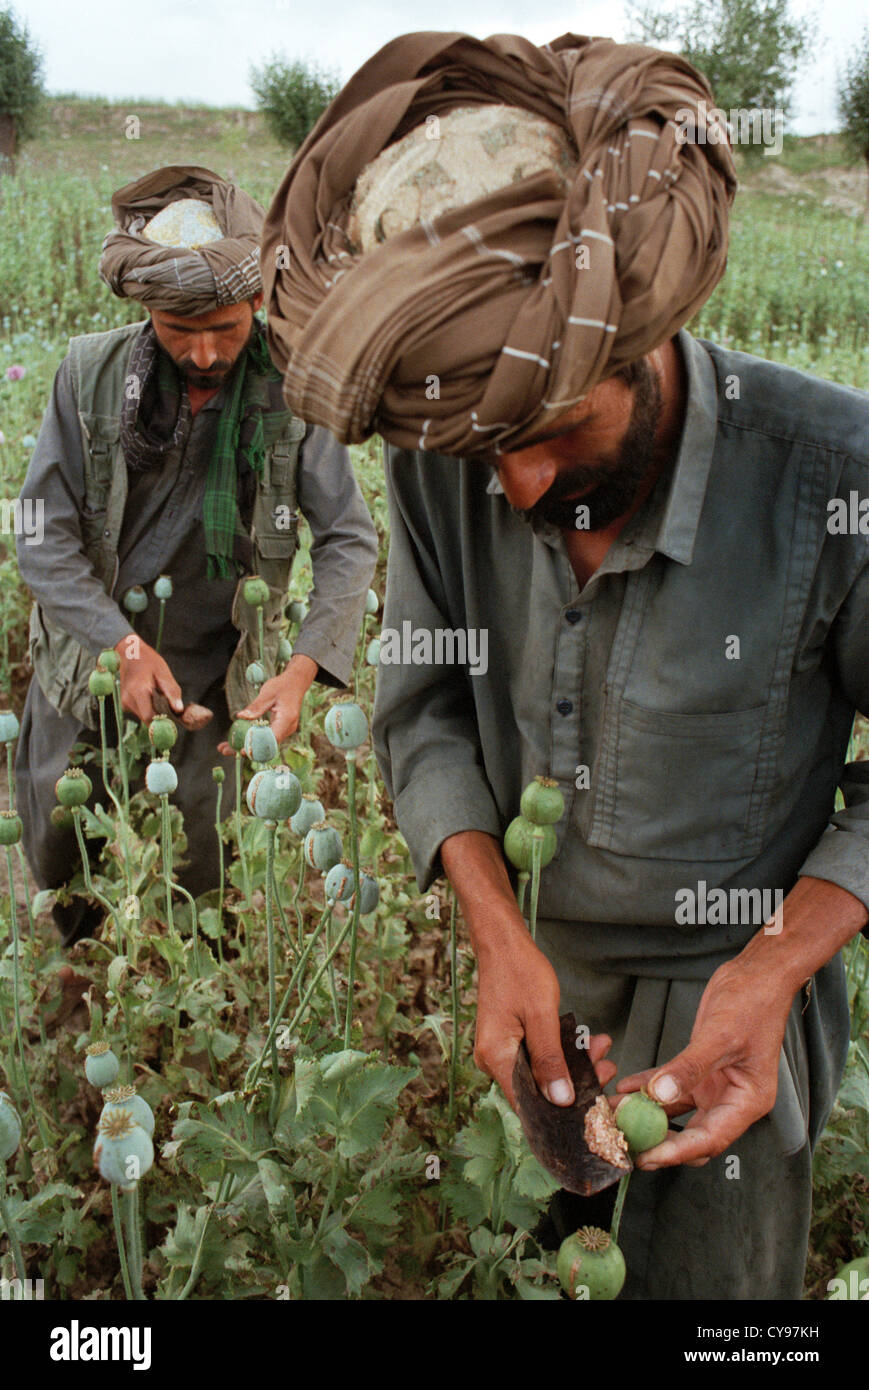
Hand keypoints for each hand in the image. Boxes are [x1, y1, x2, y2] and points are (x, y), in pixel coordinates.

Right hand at [114, 636, 182, 723]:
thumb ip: (171, 692)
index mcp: (138, 691)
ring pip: (144, 716)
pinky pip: (141, 711)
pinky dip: (149, 708)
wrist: (128, 654)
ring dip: (155, 711)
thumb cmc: (148, 661)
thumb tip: (179, 710)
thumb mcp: (163, 672)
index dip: (163, 721)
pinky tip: (152, 695)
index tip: (174, 720)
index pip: (149, 717)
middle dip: (161, 717)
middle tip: (172, 707)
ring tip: (160, 696)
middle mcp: (128, 700)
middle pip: (148, 719)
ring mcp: (124, 703)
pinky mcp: (125, 704)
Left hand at [218, 654, 317, 753]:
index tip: (241, 750)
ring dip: (246, 746)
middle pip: (265, 746)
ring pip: (264, 744)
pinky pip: (265, 738)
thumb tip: (241, 717)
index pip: (271, 739)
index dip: (256, 747)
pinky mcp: (280, 729)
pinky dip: (252, 740)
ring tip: (225, 748)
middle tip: (224, 750)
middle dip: (245, 750)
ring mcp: (284, 730)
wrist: (296, 683)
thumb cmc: (282, 685)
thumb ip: (255, 707)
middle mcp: (287, 728)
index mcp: (286, 719)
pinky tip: (237, 741)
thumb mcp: (267, 693)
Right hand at [474, 926, 615, 1108]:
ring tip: (602, 1049)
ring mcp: (502, 1051)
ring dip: (573, 1063)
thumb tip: (560, 1100)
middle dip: (575, 1081)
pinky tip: (587, 1042)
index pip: (527, 1104)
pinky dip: (563, 1051)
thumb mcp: (541, 1015)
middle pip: (537, 1088)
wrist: (502, 942)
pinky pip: (539, 1056)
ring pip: (542, 1072)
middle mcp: (494, 1060)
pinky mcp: (511, 1041)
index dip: (558, 1112)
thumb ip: (551, 1059)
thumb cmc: (520, 971)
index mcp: (495, 1057)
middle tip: (607, 1067)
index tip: (592, 1106)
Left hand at [614, 958, 790, 1169]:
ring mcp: (715, 1087)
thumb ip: (689, 1067)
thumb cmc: (752, 1004)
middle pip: (692, 1134)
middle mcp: (731, 1101)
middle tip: (625, 1141)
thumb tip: (660, 1094)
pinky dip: (649, 1089)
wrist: (757, 975)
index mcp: (747, 1102)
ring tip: (614, 1115)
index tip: (646, 1157)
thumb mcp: (720, 1036)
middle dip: (658, 1140)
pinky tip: (625, 1089)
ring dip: (647, 1115)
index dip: (676, 1152)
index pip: (709, 1139)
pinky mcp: (700, 1072)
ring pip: (677, 1113)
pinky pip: (670, 1088)